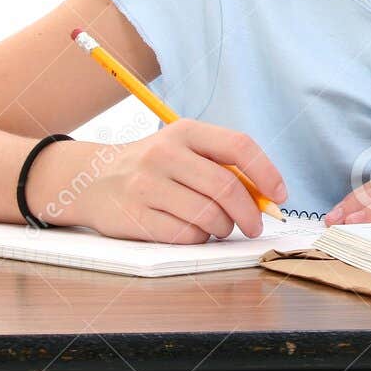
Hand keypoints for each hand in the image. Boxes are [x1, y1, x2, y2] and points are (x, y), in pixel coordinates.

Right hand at [36, 118, 287, 243]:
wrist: (90, 179)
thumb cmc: (153, 168)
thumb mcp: (184, 151)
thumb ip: (223, 166)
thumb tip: (269, 197)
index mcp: (185, 131)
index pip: (239, 146)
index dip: (267, 173)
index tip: (280, 196)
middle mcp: (164, 154)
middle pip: (227, 188)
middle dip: (250, 213)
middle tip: (254, 226)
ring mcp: (146, 185)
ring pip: (208, 215)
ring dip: (223, 228)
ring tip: (218, 226)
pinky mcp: (134, 216)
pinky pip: (185, 235)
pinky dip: (198, 238)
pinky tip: (193, 231)